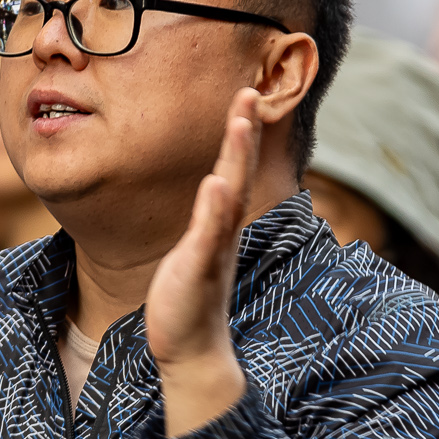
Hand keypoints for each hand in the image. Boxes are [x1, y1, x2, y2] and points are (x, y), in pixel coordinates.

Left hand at [145, 89, 257, 436]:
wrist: (191, 347)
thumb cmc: (189, 296)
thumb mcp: (195, 247)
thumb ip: (207, 218)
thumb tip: (213, 189)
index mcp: (221, 223)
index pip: (234, 169)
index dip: (240, 133)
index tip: (245, 94)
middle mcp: (225, 232)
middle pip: (240, 173)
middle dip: (244, 133)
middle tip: (249, 92)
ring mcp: (215, 250)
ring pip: (229, 198)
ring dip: (236, 159)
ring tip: (239, 123)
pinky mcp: (200, 272)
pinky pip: (209, 237)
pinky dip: (214, 210)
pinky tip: (215, 185)